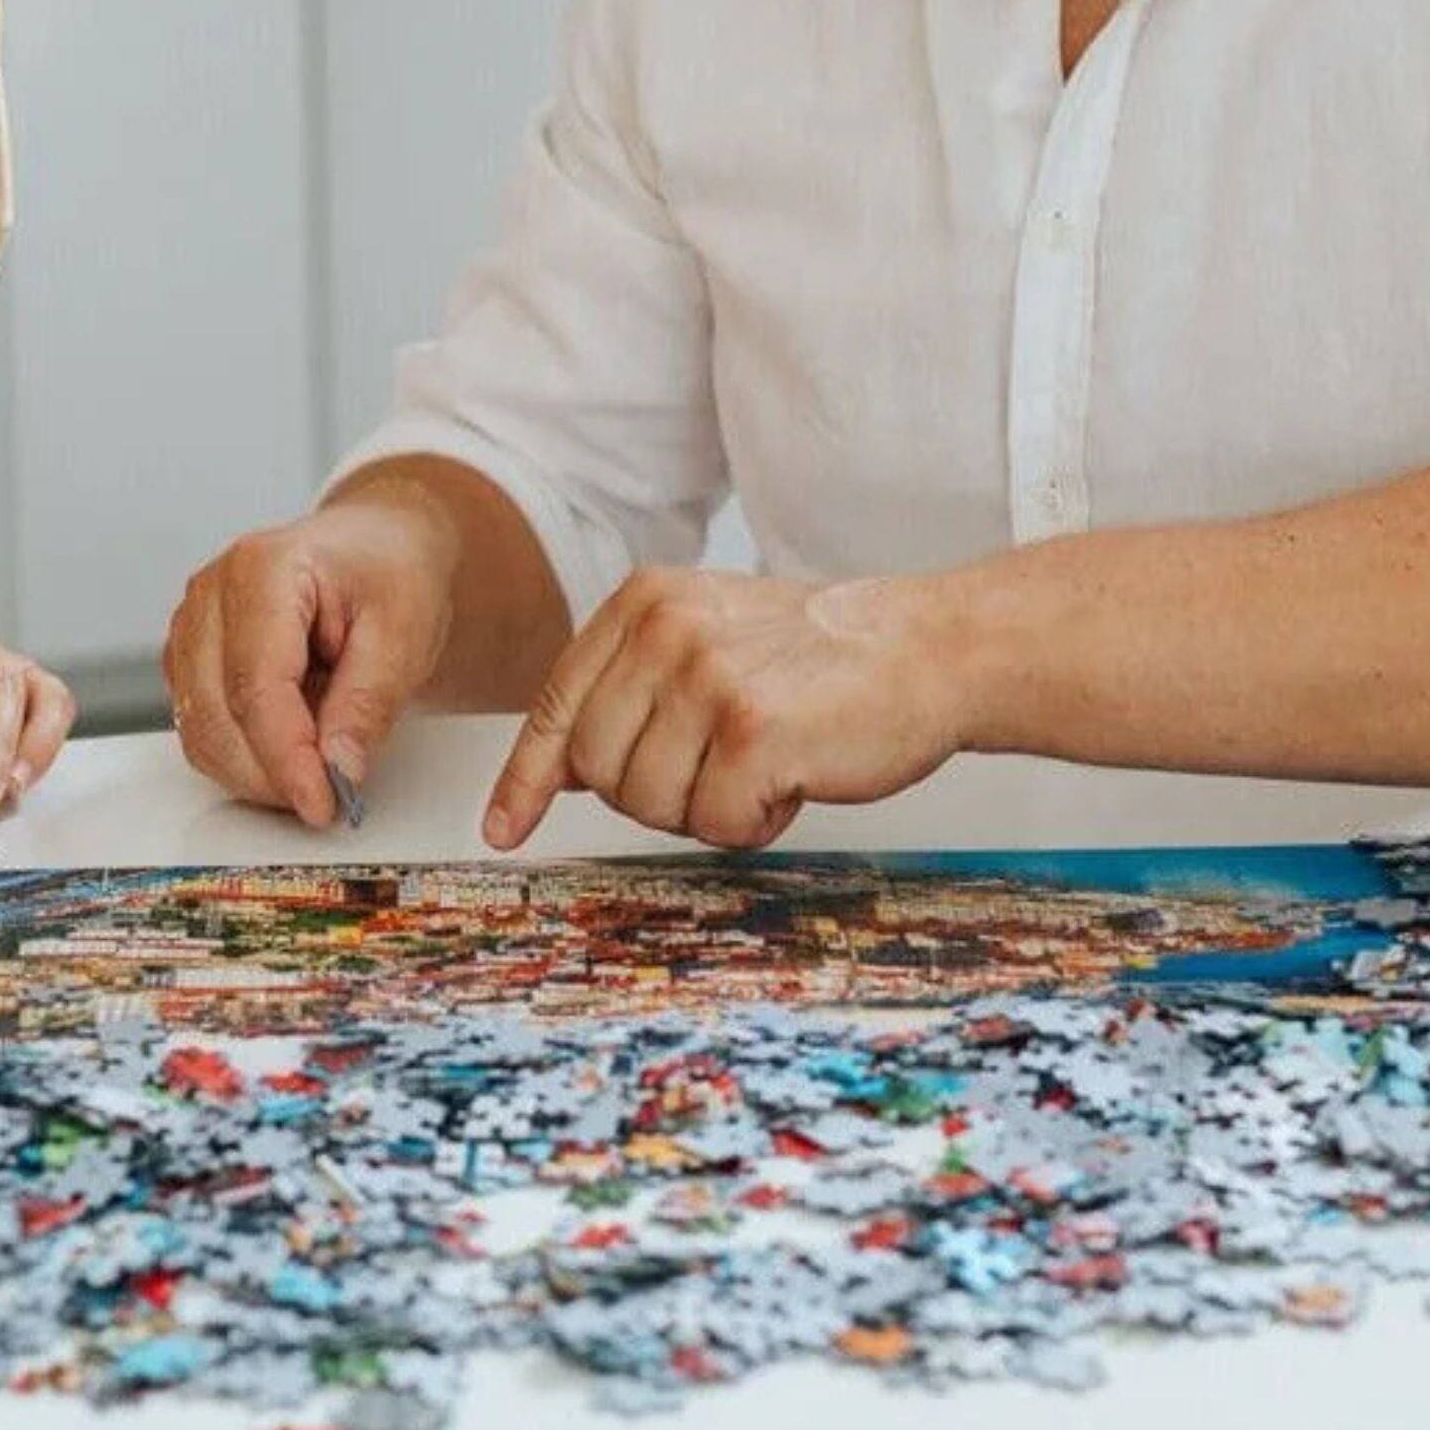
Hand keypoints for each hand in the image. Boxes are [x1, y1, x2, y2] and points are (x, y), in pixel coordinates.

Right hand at [163, 494, 457, 828]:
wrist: (377, 546)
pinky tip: (295, 740)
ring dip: (257, 770)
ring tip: (322, 755)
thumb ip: (367, 702)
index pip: (255, 685)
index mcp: (261, 568)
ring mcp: (191, 626)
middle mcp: (209, 594)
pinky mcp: (190, 659)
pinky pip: (202, 730)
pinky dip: (246, 756)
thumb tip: (336, 769)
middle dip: (272, 774)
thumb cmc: (390, 571)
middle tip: (332, 795)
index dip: (286, 756)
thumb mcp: (406, 632)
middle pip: (215, 715)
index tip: (322, 803)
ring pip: (200, 732)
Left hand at [481, 568, 961, 851]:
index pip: (557, 703)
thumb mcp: (707, 637)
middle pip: (597, 767)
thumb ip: (631, 685)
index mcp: (644, 601)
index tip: (504, 828)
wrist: (925, 648)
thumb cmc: (819, 659)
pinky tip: (793, 780)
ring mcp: (707, 676)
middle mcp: (665, 629)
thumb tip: (557, 769)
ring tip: (762, 766)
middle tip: (718, 771)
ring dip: (708, 810)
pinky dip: (755, 823)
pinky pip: (716, 823)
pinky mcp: (753, 729)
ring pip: (651, 804)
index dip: (527, 777)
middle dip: (651, 795)